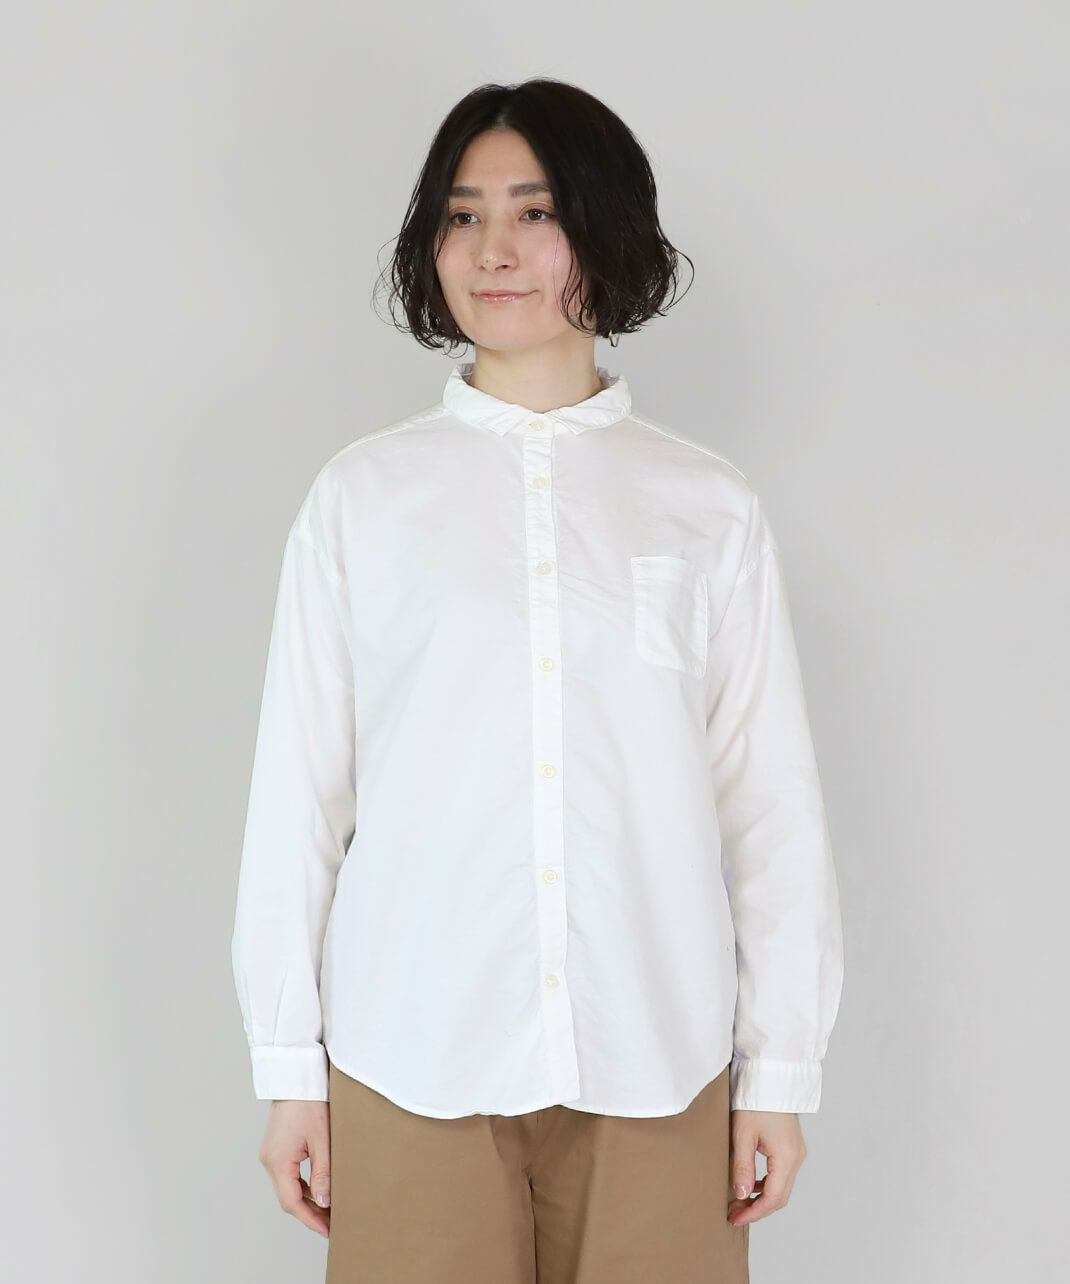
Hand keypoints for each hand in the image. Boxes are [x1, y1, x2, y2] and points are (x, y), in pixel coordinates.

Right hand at [259, 1100, 331, 1236]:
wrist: (297, 1077)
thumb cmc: (309, 1102)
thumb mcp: (321, 1139)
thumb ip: (323, 1173)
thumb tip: (324, 1202)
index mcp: (278, 1161)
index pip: (292, 1202)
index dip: (310, 1220)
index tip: (328, 1231)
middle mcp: (270, 1161)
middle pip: (289, 1198)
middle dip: (310, 1213)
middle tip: (332, 1225)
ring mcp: (272, 1155)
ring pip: (289, 1187)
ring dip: (308, 1200)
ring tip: (329, 1211)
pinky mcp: (277, 1149)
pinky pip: (289, 1175)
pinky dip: (304, 1186)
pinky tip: (320, 1190)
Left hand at [726, 1110, 806, 1226]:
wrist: (769, 1078)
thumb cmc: (755, 1100)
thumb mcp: (743, 1134)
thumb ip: (743, 1167)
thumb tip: (742, 1195)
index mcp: (787, 1157)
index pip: (773, 1198)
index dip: (754, 1212)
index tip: (735, 1218)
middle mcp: (796, 1157)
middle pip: (780, 1197)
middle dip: (757, 1209)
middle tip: (734, 1214)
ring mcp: (796, 1152)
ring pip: (782, 1187)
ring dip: (761, 1198)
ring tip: (739, 1202)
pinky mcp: (792, 1146)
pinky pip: (782, 1175)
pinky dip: (767, 1184)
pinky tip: (751, 1184)